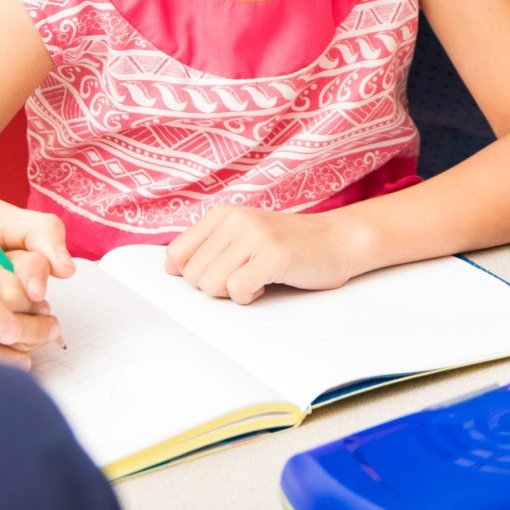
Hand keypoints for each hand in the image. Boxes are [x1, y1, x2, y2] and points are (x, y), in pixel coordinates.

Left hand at [165, 203, 370, 302]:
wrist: (338, 240)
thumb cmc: (289, 246)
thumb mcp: (243, 237)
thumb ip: (209, 248)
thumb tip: (170, 268)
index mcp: (222, 214)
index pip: (176, 255)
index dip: (192, 275)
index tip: (219, 273)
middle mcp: (235, 219)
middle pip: (193, 275)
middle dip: (215, 287)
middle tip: (245, 275)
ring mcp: (254, 235)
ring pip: (210, 284)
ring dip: (233, 292)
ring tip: (258, 277)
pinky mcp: (273, 255)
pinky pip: (236, 289)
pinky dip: (249, 296)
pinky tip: (267, 283)